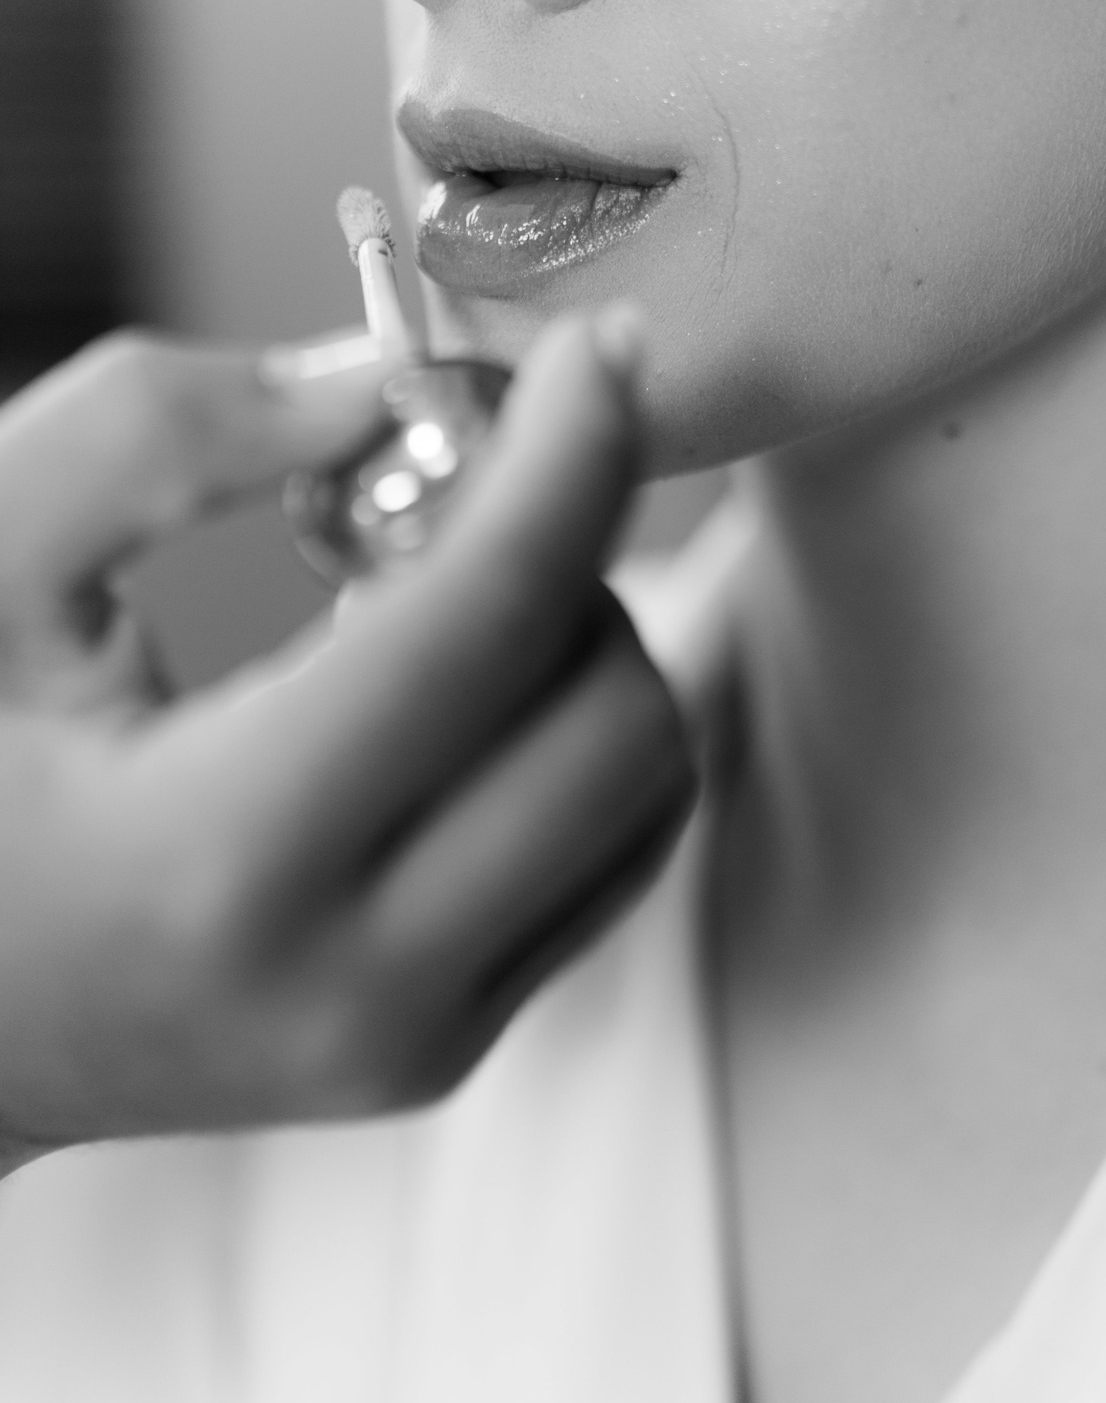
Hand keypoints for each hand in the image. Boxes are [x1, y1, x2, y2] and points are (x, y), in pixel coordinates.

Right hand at [0, 310, 693, 1162]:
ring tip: (439, 603)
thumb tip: (380, 384)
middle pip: (615, 712)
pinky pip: (609, 859)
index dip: (577, 455)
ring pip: (644, 789)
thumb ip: (164, 437)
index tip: (600, 352)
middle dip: (575, 558)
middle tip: (461, 490)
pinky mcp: (445, 1051)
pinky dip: (576, 739)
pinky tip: (459, 697)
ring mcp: (416, 1039)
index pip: (493, 618)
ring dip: (586, 644)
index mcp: (226, 853)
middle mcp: (356, 979)